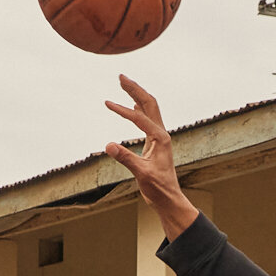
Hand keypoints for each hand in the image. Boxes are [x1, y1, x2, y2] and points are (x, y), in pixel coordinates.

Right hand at [103, 76, 199, 241]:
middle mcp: (162, 134)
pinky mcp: (156, 143)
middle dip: (135, 89)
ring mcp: (160, 137)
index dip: (122, 110)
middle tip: (120, 77)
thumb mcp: (141, 174)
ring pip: (149, 109)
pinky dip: (140, 109)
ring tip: (124, 84)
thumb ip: (126, 159)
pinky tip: (134, 107)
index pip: (139, 118)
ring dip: (137, 95)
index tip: (107, 103)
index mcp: (160, 138)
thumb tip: (108, 145)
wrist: (169, 199)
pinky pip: (148, 120)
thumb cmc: (158, 188)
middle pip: (149, 103)